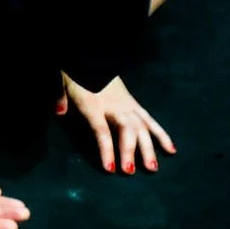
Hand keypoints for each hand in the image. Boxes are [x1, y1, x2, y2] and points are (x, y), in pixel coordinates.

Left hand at [58, 73, 173, 174]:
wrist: (94, 57)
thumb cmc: (77, 74)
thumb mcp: (64, 83)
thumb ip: (61, 98)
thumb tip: (59, 112)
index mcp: (94, 104)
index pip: (102, 130)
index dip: (107, 149)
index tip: (110, 168)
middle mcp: (115, 106)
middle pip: (126, 130)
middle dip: (129, 151)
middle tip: (129, 171)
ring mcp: (128, 105)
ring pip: (142, 127)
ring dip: (149, 148)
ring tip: (152, 168)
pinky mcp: (135, 104)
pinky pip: (151, 120)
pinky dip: (162, 135)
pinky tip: (171, 150)